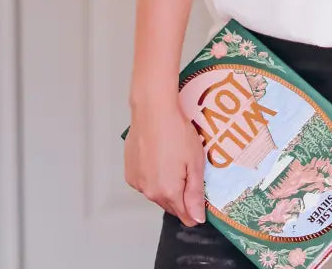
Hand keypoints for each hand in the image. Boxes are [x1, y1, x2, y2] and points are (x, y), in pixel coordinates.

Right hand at [125, 97, 206, 226]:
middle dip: (182, 197)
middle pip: (170, 205)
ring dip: (167, 186)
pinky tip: (161, 159)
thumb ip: (195, 193)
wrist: (153, 112)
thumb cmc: (177, 132)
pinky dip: (154, 177)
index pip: (184, 214)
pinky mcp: (130, 173)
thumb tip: (196, 219)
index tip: (200, 203)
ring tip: (175, 162)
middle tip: (190, 174)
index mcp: (168, 191)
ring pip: (156, 193)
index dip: (194, 211)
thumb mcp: (195, 162)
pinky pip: (146, 183)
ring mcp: (137, 183)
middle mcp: (149, 192)